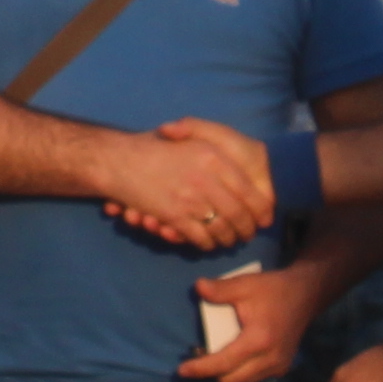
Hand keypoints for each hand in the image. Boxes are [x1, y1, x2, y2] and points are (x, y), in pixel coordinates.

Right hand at [103, 117, 273, 249]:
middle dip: (246, 229)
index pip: (249, 189)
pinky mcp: (174, 215)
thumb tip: (247, 172)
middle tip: (248, 235)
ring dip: (227, 239)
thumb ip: (219, 152)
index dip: (260, 208)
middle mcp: (206, 177)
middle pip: (239, 213)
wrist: (119, 159)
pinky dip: (206, 244)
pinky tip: (207, 243)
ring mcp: (190, 198)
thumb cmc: (155, 147)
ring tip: (229, 241)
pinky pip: (200, 237)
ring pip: (221, 228)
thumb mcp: (190, 137)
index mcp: (214, 156)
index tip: (263, 217)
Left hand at [181, 263, 303, 381]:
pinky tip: (230, 357)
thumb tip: (196, 288)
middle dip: (210, 373)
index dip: (201, 368)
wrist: (306, 295)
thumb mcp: (245, 284)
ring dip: (224, 375)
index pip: (224, 363)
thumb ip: (220, 289)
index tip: (181, 370)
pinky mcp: (282, 367)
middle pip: (230, 381)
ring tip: (210, 357)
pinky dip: (238, 373)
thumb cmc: (273, 289)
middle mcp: (270, 359)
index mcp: (258, 340)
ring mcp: (278, 366)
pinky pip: (253, 379)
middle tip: (196, 355)